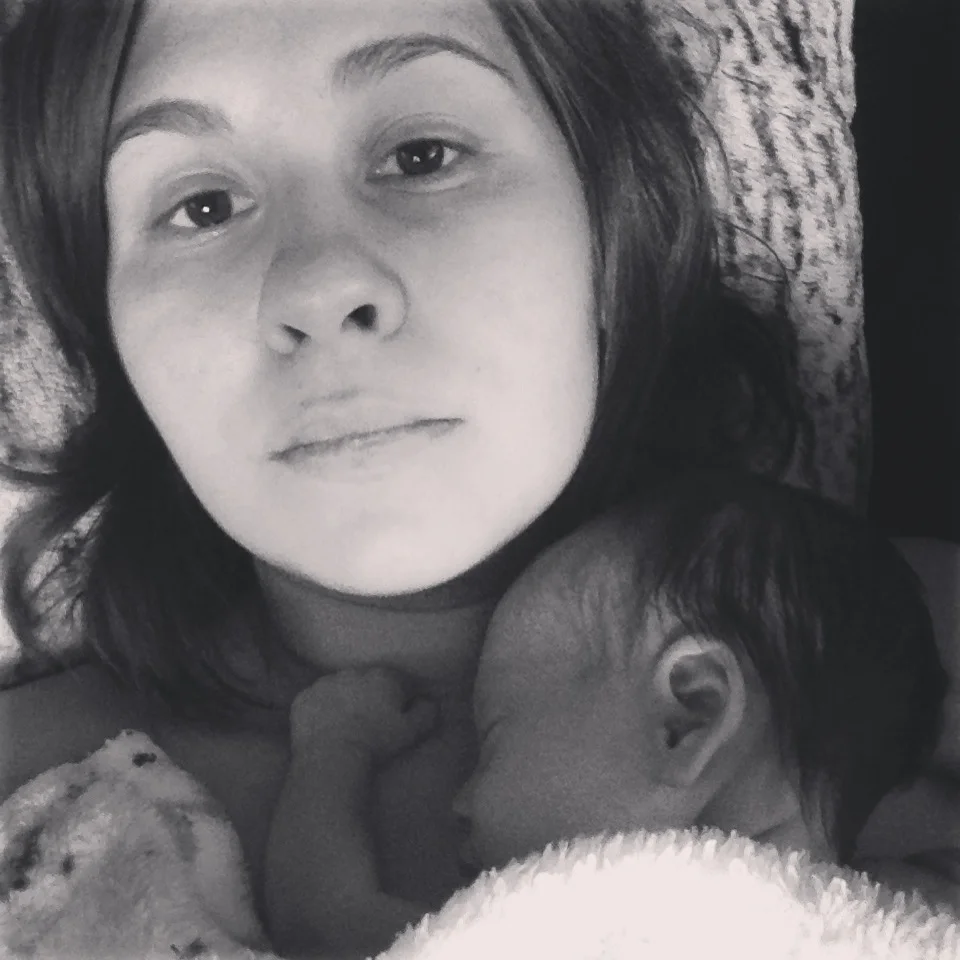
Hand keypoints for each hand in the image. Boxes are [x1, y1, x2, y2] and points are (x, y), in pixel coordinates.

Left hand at [289, 667, 437, 760]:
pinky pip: (315, 701)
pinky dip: (320, 710)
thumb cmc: (376, 743)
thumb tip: (430, 701)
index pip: (398, 682)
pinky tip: (325, 728)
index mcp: (383, 676)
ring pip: (340, 688)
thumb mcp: (412, 731)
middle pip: (367, 682)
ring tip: (345, 727)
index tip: (396, 718)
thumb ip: (428, 711)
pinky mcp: (303, 698)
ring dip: (344, 701)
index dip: (400, 700)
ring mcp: (324, 683)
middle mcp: (353, 672)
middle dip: (370, 697)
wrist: (332, 757)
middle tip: (370, 723)